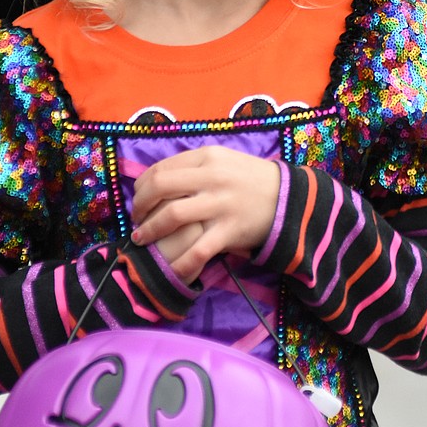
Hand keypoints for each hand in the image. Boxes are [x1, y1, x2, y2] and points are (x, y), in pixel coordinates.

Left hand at [130, 146, 279, 283]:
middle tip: (136, 219)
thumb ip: (195, 166)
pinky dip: (180, 262)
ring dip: (150, 230)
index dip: (142, 186)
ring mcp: (221, 204)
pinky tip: (170, 269)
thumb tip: (159, 179)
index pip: (162, 168)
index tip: (139, 198)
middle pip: (160, 187)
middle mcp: (212, 177)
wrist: (289, 199)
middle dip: (140, 206)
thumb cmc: (253, 179)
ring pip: (172, 215)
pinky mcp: (230, 230)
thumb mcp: (225, 160)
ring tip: (142, 239)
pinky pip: (198, 249)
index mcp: (208, 157)